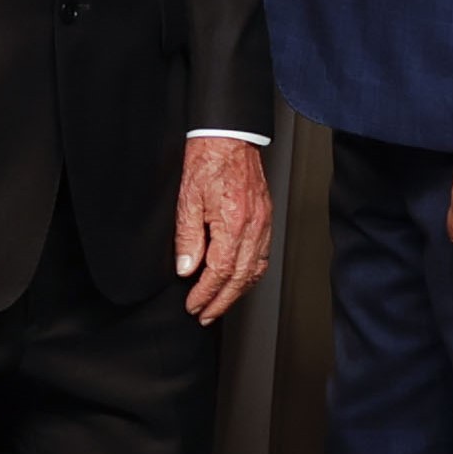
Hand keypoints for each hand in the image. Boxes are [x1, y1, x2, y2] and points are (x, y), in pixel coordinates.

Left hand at [176, 134, 275, 319]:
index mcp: (234, 223)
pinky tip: (238, 281)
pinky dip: (250, 275)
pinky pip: (261, 256)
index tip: (193, 305)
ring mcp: (264, 224)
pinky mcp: (266, 220)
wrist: (229, 138)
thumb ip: (188, 237)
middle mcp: (254, 227)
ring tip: (219, 305)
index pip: (220, 271)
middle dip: (222, 301)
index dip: (205, 293)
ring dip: (237, 292)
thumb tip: (186, 268)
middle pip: (240, 278)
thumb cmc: (208, 160)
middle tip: (205, 315)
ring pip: (255, 270)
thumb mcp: (187, 199)